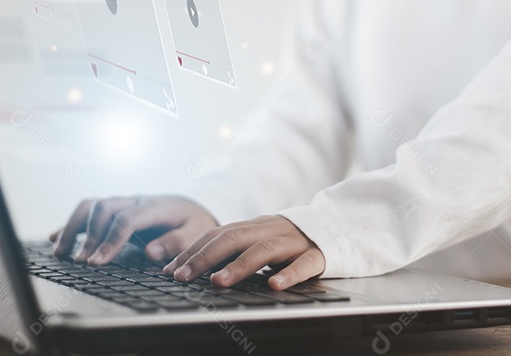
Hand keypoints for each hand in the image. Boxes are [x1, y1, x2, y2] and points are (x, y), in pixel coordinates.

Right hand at [49, 195, 217, 265]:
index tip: (96, 262)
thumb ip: (176, 242)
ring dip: (73, 227)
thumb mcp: (196, 233)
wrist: (193, 209)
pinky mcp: (114, 209)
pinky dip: (70, 224)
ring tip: (61, 253)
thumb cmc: (194, 224)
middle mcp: (135, 200)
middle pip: (103, 209)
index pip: (126, 220)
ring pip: (91, 207)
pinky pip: (88, 211)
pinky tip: (55, 239)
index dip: (110, 241)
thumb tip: (149, 252)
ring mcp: (122, 203)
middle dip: (89, 236)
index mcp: (155, 206)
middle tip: (81, 262)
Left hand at [163, 215, 324, 290]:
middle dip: (204, 257)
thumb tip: (195, 268)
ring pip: (264, 249)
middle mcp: (271, 229)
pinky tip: (275, 285)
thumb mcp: (261, 240)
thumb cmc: (292, 241)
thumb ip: (236, 249)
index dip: (193, 250)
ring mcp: (295, 240)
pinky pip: (304, 263)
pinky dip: (289, 273)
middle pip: (233, 238)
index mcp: (254, 226)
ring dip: (239, 266)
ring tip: (219, 282)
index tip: (170, 269)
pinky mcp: (319, 253)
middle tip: (182, 276)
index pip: (217, 234)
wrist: (340, 226)